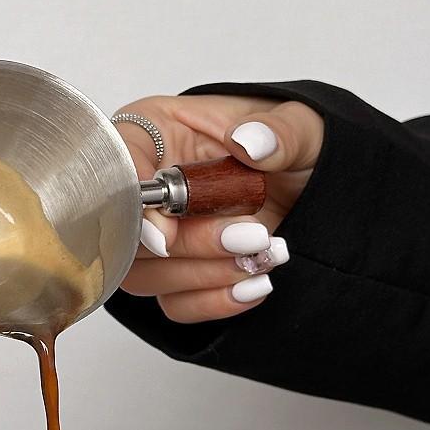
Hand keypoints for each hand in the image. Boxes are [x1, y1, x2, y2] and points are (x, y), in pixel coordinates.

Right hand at [112, 93, 322, 321]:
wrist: (311, 190)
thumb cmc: (290, 148)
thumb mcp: (302, 126)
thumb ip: (280, 131)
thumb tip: (250, 141)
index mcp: (158, 132)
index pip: (118, 163)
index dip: (134, 204)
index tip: (166, 231)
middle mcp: (148, 187)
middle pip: (128, 233)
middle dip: (190, 244)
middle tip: (250, 237)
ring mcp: (157, 237)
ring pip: (146, 275)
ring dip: (206, 275)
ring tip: (263, 257)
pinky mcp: (176, 275)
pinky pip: (176, 304)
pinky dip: (215, 301)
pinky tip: (253, 283)